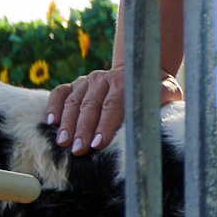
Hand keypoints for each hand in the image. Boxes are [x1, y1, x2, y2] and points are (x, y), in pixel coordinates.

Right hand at [44, 66, 182, 154]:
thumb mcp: (166, 93)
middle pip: (91, 106)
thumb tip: (159, 123)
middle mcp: (104, 79)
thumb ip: (162, 104)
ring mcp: (88, 80)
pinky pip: (61, 92)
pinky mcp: (77, 83)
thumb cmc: (154, 89)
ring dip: (68, 123)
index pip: (114, 106)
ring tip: (63, 142)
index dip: (105, 126)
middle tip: (78, 150)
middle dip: (83, 130)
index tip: (98, 144)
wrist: (140, 67)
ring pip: (74, 101)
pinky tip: (50, 121)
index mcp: (125, 82)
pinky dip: (53, 104)